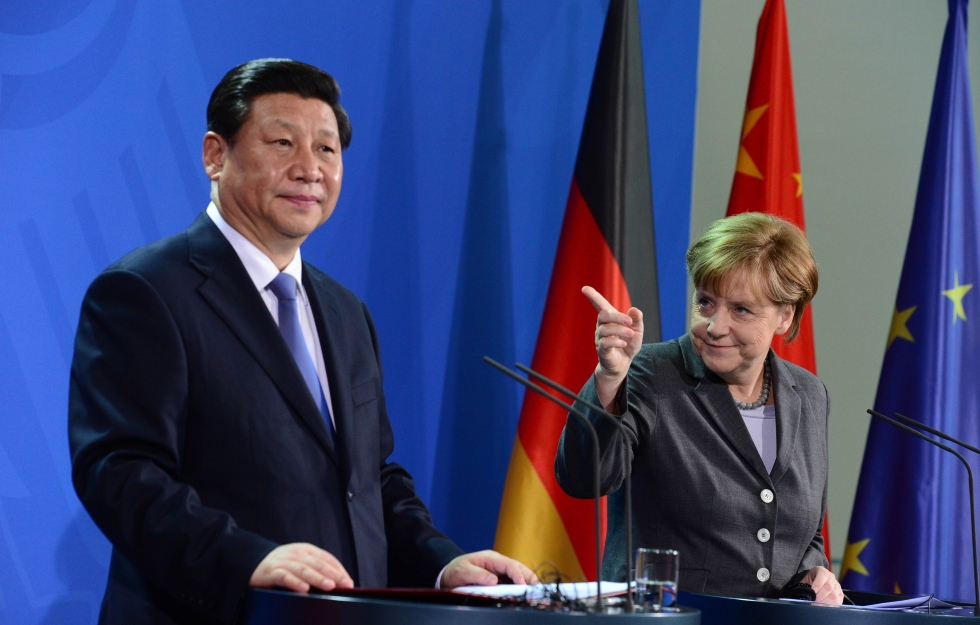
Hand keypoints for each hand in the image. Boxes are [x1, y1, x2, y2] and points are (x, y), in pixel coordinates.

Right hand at [249, 543, 353, 592]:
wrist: (253, 562)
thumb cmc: (282, 565)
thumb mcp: (300, 562)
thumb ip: (315, 568)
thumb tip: (337, 582)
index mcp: (306, 550)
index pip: (326, 558)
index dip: (338, 569)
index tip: (348, 581)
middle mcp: (296, 554)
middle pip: (317, 564)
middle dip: (333, 574)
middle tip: (344, 584)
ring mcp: (283, 562)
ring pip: (303, 570)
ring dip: (317, 578)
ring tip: (329, 586)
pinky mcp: (271, 572)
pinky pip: (284, 577)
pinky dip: (294, 582)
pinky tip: (303, 589)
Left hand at [439, 550, 538, 588]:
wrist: (449, 572)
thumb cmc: (456, 570)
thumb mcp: (463, 571)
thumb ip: (478, 575)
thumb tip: (494, 580)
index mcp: (491, 558)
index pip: (509, 565)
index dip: (517, 575)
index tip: (523, 586)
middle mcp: (498, 562)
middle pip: (518, 567)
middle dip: (529, 577)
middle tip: (539, 589)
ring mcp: (499, 570)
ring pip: (518, 573)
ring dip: (527, 581)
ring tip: (536, 592)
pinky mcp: (499, 577)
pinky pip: (512, 581)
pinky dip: (520, 586)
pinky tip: (525, 593)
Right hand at [582, 286, 642, 406]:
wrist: (624, 363)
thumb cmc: (628, 344)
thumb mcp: (637, 330)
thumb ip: (637, 320)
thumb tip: (634, 310)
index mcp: (610, 319)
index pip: (599, 305)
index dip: (593, 296)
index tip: (584, 288)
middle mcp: (602, 326)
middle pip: (603, 315)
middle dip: (616, 316)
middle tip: (629, 322)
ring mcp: (600, 338)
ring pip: (605, 329)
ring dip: (620, 330)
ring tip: (631, 334)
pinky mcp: (601, 350)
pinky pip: (605, 343)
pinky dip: (615, 341)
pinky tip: (623, 343)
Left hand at [800, 565, 843, 603]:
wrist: (814, 585)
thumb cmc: (808, 583)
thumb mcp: (805, 581)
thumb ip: (805, 586)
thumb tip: (805, 595)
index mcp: (821, 570)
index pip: (823, 575)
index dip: (818, 583)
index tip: (813, 591)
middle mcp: (831, 577)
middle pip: (829, 586)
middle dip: (820, 595)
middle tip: (814, 600)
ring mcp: (837, 586)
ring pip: (834, 595)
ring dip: (825, 601)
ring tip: (817, 604)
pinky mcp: (840, 596)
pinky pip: (838, 602)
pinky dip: (830, 605)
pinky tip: (823, 606)